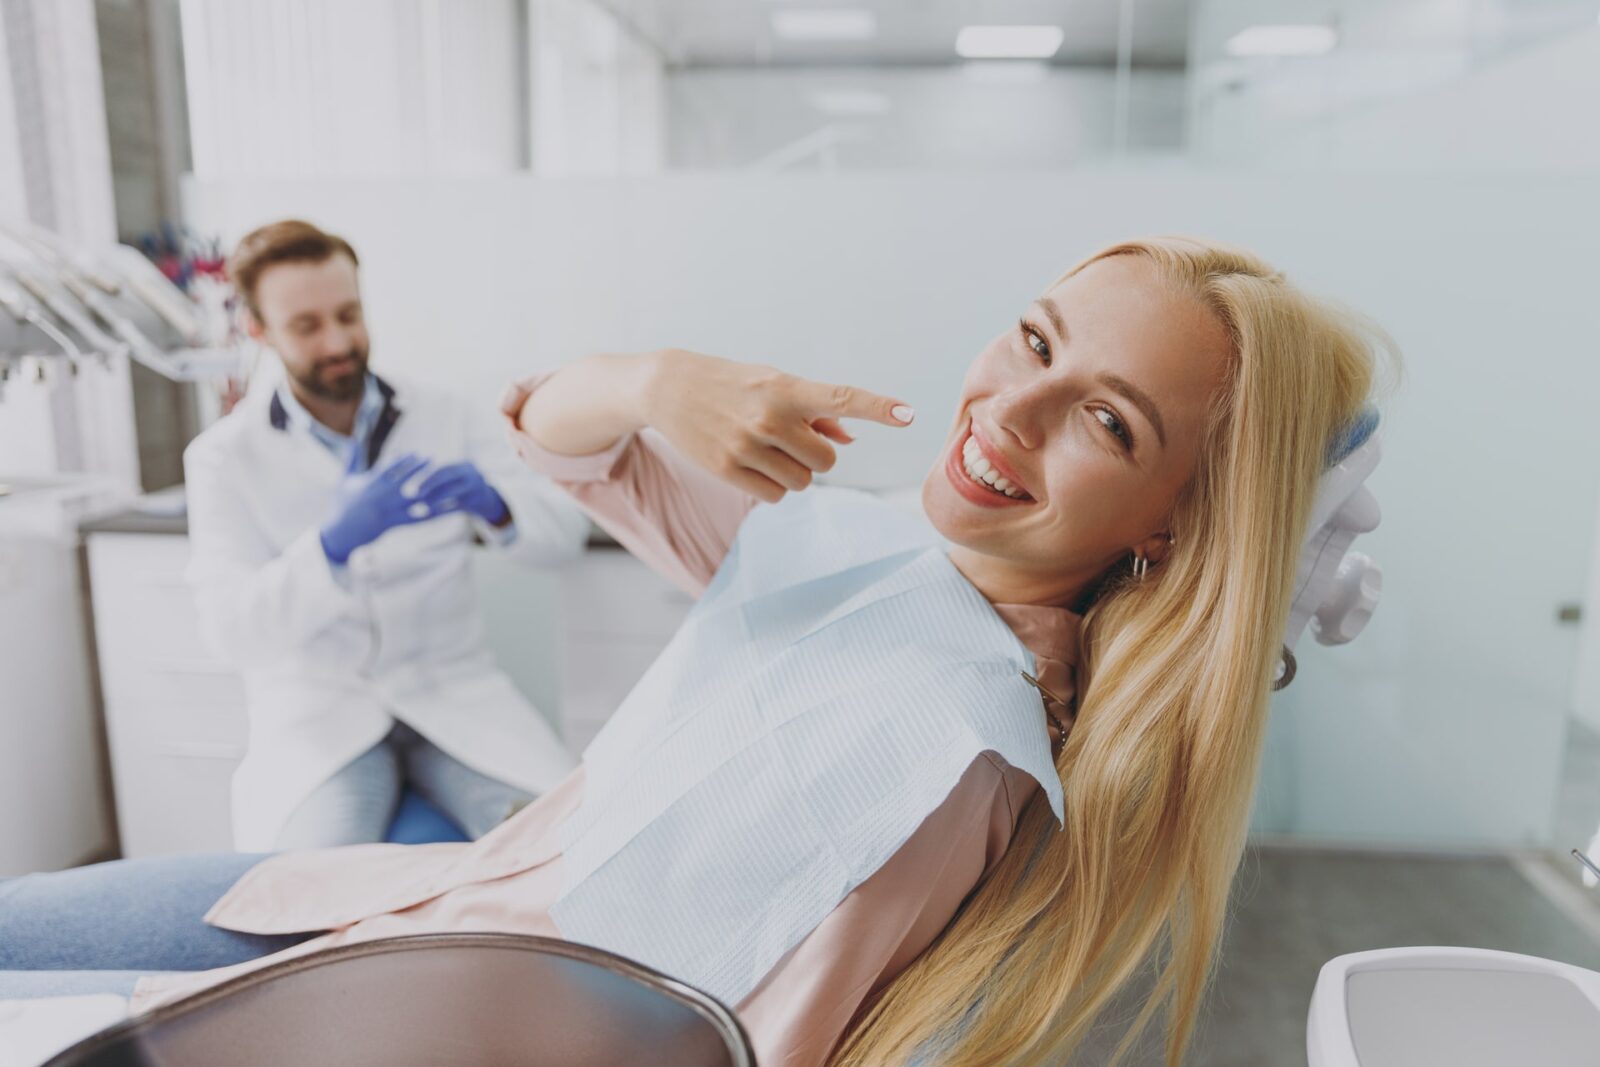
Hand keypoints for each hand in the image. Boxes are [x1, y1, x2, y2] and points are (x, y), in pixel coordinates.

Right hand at [319, 451, 460, 564]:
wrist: (341, 532)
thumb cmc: (342, 504)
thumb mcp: (345, 480)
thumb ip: (352, 460)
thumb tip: (353, 439)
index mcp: (369, 485)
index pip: (389, 470)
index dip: (404, 461)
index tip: (417, 453)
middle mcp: (380, 497)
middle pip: (403, 481)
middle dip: (417, 470)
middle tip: (432, 460)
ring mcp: (387, 511)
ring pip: (411, 499)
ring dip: (427, 490)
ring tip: (441, 483)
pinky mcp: (393, 524)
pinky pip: (415, 518)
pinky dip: (430, 513)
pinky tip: (443, 509)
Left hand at [415, 461, 509, 526]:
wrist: (487, 500)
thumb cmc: (463, 486)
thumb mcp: (456, 477)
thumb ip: (440, 476)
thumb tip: (413, 477)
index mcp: (466, 466)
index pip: (444, 468)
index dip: (428, 475)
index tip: (413, 482)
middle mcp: (473, 474)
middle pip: (448, 477)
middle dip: (430, 485)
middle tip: (416, 494)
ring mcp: (477, 488)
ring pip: (452, 492)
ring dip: (435, 498)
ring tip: (422, 504)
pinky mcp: (476, 502)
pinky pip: (456, 506)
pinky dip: (443, 509)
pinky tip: (431, 514)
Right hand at [642, 349, 913, 503]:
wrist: (668, 387)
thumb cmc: (733, 384)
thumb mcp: (773, 383)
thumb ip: (814, 410)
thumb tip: (847, 438)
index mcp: (785, 388)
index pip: (841, 398)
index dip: (877, 407)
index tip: (908, 414)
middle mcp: (768, 417)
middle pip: (827, 459)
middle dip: (816, 454)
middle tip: (790, 438)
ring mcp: (746, 446)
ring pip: (803, 481)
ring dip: (794, 471)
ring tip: (767, 448)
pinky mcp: (727, 469)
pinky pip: (777, 495)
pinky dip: (774, 486)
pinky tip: (754, 464)